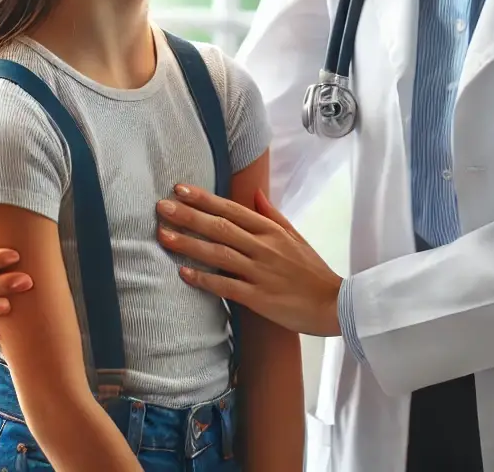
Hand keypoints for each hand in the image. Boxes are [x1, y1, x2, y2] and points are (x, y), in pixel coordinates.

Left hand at [156, 186, 341, 336]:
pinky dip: (204, 279)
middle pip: (220, 227)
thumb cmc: (312, 269)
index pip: (231, 209)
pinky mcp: (259, 298)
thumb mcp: (295, 235)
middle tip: (161, 207)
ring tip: (163, 235)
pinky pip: (226, 286)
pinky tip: (183, 273)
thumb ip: (272, 214)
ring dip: (189, 244)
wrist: (333, 303)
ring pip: (218, 254)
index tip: (180, 189)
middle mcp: (263, 247)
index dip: (204, 199)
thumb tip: (254, 193)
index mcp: (270, 230)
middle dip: (188, 216)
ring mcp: (260, 272)